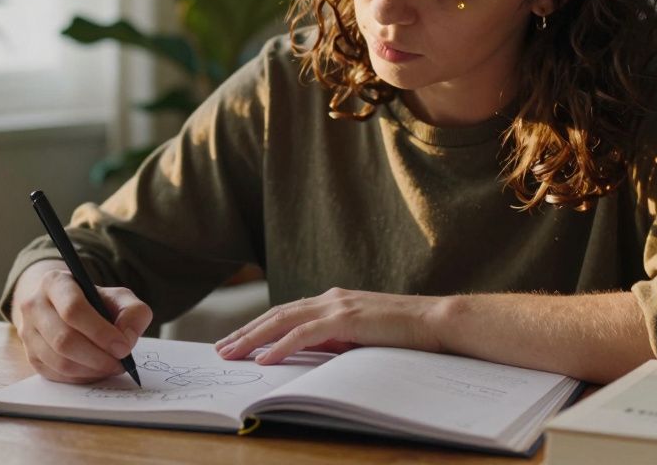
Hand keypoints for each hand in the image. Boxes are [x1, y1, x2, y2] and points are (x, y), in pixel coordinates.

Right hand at [12, 261, 152, 383]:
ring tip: (111, 367)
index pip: (73, 309)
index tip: (123, 347)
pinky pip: (56, 374)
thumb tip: (126, 339)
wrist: (64, 307)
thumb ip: (133, 312)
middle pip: (64, 339)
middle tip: (120, 363)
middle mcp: (34, 306)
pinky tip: (96, 371)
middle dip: (98, 357)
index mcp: (55, 282)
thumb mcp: (119, 297)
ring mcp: (27, 332)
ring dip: (91, 370)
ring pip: (59, 361)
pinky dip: (81, 378)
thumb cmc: (95, 302)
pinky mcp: (30, 355)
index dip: (100, 332)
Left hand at [214, 287, 449, 364]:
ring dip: (253, 339)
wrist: (437, 320)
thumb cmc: (405, 332)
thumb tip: (309, 352)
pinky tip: (264, 359)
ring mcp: (337, 306)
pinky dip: (280, 346)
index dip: (258, 327)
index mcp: (333, 300)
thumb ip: (336, 338)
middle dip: (245, 332)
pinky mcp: (346, 319)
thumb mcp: (362, 335)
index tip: (236, 342)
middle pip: (276, 314)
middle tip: (220, 348)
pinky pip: (304, 334)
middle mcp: (330, 298)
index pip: (286, 313)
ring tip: (231, 353)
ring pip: (282, 321)